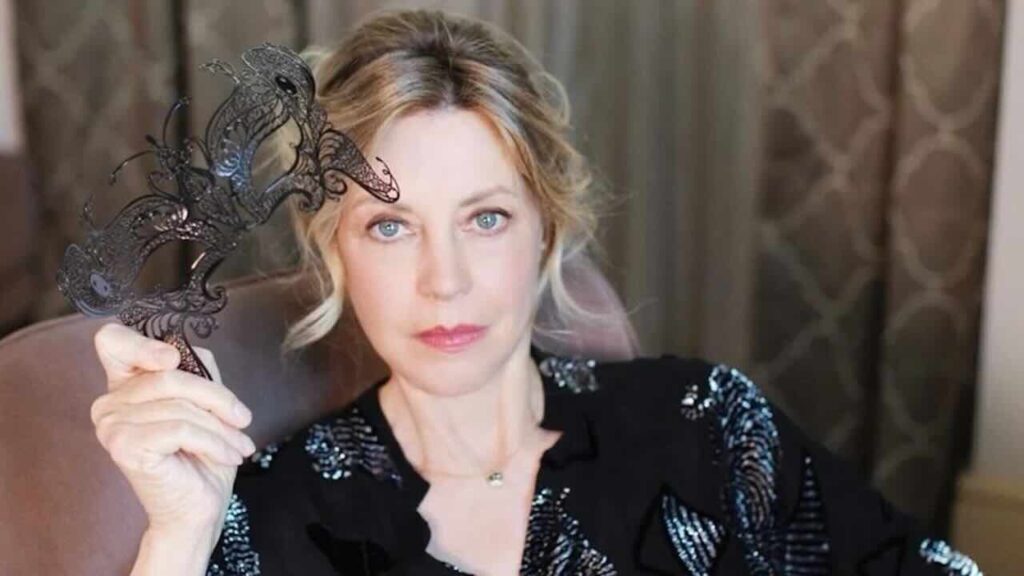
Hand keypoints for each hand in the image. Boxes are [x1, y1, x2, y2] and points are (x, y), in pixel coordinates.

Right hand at [90, 322, 256, 533]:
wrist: (198, 508)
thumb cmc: (202, 456)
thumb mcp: (206, 404)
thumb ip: (196, 370)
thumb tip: (190, 351)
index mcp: (124, 386)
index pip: (112, 341)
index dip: (142, 343)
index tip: (173, 359)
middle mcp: (109, 403)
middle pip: (169, 376)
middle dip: (217, 398)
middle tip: (243, 419)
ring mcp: (111, 425)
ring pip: (180, 405)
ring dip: (221, 426)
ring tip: (240, 444)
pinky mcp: (124, 447)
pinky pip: (181, 429)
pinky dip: (214, 442)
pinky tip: (229, 455)